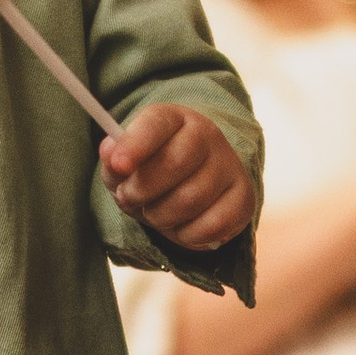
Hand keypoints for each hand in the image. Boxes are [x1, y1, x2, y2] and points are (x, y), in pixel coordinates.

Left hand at [101, 105, 254, 251]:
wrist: (192, 187)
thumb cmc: (152, 173)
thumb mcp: (126, 165)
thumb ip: (114, 159)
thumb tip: (111, 152)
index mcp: (174, 118)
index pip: (156, 123)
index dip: (136, 144)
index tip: (119, 166)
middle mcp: (208, 135)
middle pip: (174, 163)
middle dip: (142, 190)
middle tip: (129, 198)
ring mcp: (229, 166)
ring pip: (192, 199)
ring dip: (161, 216)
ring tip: (155, 212)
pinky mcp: (244, 198)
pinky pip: (213, 225)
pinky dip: (188, 235)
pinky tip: (181, 226)